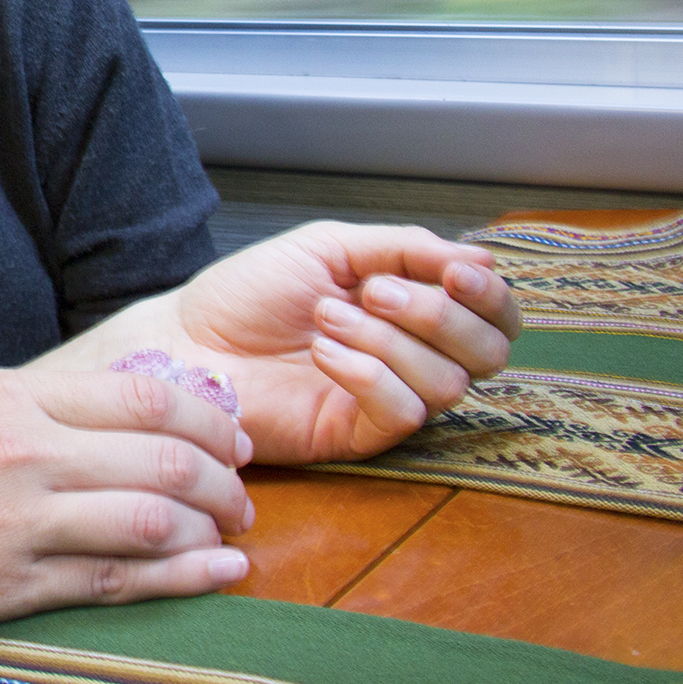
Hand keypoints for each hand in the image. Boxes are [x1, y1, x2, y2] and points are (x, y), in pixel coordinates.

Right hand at [0, 365, 255, 622]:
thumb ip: (24, 412)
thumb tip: (109, 418)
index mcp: (2, 397)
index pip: (139, 395)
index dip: (206, 415)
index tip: (230, 430)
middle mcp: (18, 452)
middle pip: (164, 456)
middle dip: (225, 474)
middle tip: (244, 486)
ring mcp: (17, 523)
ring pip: (156, 519)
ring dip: (214, 527)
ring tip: (234, 532)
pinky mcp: (12, 587)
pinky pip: (122, 581)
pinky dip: (187, 578)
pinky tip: (222, 574)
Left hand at [163, 222, 519, 463]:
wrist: (188, 339)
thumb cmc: (249, 292)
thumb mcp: (329, 247)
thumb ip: (405, 249)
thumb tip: (483, 257)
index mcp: (411, 307)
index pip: (494, 314)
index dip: (491, 295)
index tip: (456, 272)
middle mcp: (411, 355)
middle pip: (488, 353)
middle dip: (440, 315)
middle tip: (374, 292)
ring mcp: (387, 399)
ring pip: (448, 383)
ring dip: (389, 339)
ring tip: (326, 317)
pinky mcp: (358, 435)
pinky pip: (403, 412)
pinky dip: (368, 374)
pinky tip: (323, 353)